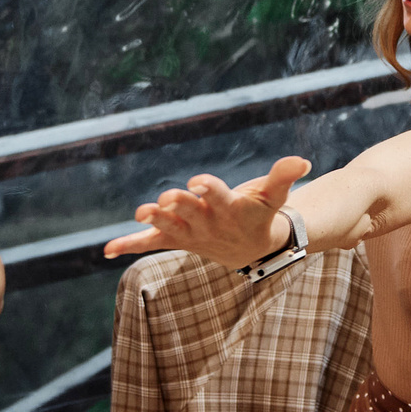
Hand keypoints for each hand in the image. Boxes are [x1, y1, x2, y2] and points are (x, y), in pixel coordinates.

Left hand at [103, 155, 311, 267]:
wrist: (252, 250)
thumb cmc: (262, 213)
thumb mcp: (274, 195)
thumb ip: (284, 175)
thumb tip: (304, 161)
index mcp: (230, 209)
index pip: (219, 197)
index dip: (208, 189)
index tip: (198, 181)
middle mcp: (208, 223)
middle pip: (191, 213)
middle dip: (179, 204)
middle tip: (166, 197)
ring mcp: (190, 233)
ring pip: (169, 228)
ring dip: (153, 222)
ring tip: (140, 214)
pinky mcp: (175, 239)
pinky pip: (150, 244)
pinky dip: (128, 245)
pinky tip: (107, 250)